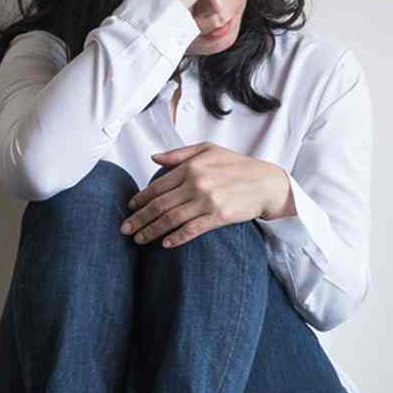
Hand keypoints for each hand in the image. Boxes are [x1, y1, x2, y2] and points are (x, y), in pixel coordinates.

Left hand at [120, 142, 283, 247]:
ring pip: (171, 219)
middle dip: (139, 218)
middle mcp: (196, 183)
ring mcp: (207, 201)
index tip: (130, 207)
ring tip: (138, 239)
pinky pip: (191, 230)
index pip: (158, 186)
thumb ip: (179, 153)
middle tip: (125, 229)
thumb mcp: (209, 149)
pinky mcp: (218, 216)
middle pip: (159, 205)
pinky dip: (176, 238)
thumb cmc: (237, 165)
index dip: (140, 199)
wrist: (266, 183)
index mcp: (191, 166)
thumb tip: (154, 158)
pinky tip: (165, 244)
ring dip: (151, 231)